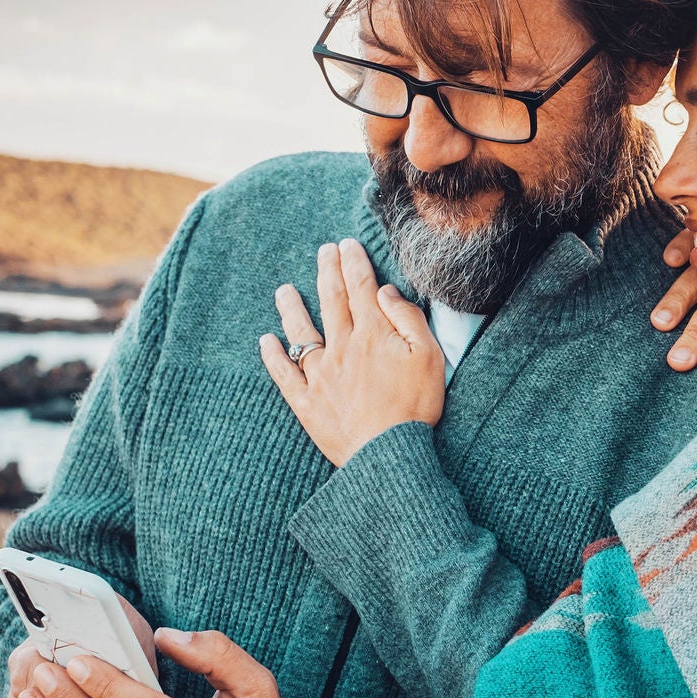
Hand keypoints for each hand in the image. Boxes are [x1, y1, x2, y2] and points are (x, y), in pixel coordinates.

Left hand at [257, 238, 445, 466]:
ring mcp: (320, 374)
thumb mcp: (430, 357)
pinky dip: (273, 356)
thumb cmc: (415, 406)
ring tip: (283, 290)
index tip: (347, 245)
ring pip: (301, 332)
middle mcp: (342, 347)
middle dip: (328, 271)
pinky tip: (266, 341)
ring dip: (291, 308)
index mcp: (373, 334)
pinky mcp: (306, 401)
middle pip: (331, 300)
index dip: (354, 263)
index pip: (361, 288)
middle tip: (324, 250)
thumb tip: (384, 291)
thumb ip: (407, 318)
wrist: (388, 452)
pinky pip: (284, 374)